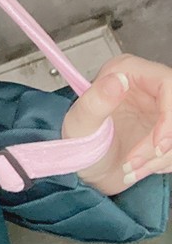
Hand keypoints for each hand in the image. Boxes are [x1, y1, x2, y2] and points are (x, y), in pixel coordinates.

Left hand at [62, 54, 171, 195]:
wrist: (86, 169)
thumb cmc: (80, 143)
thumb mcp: (80, 123)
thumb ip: (96, 100)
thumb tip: (117, 80)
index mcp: (126, 73)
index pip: (166, 83)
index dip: (169, 115)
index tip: (158, 143)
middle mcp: (147, 88)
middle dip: (165, 143)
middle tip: (140, 161)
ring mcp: (159, 110)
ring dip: (160, 158)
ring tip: (131, 168)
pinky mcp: (166, 130)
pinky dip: (162, 164)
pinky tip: (139, 168)